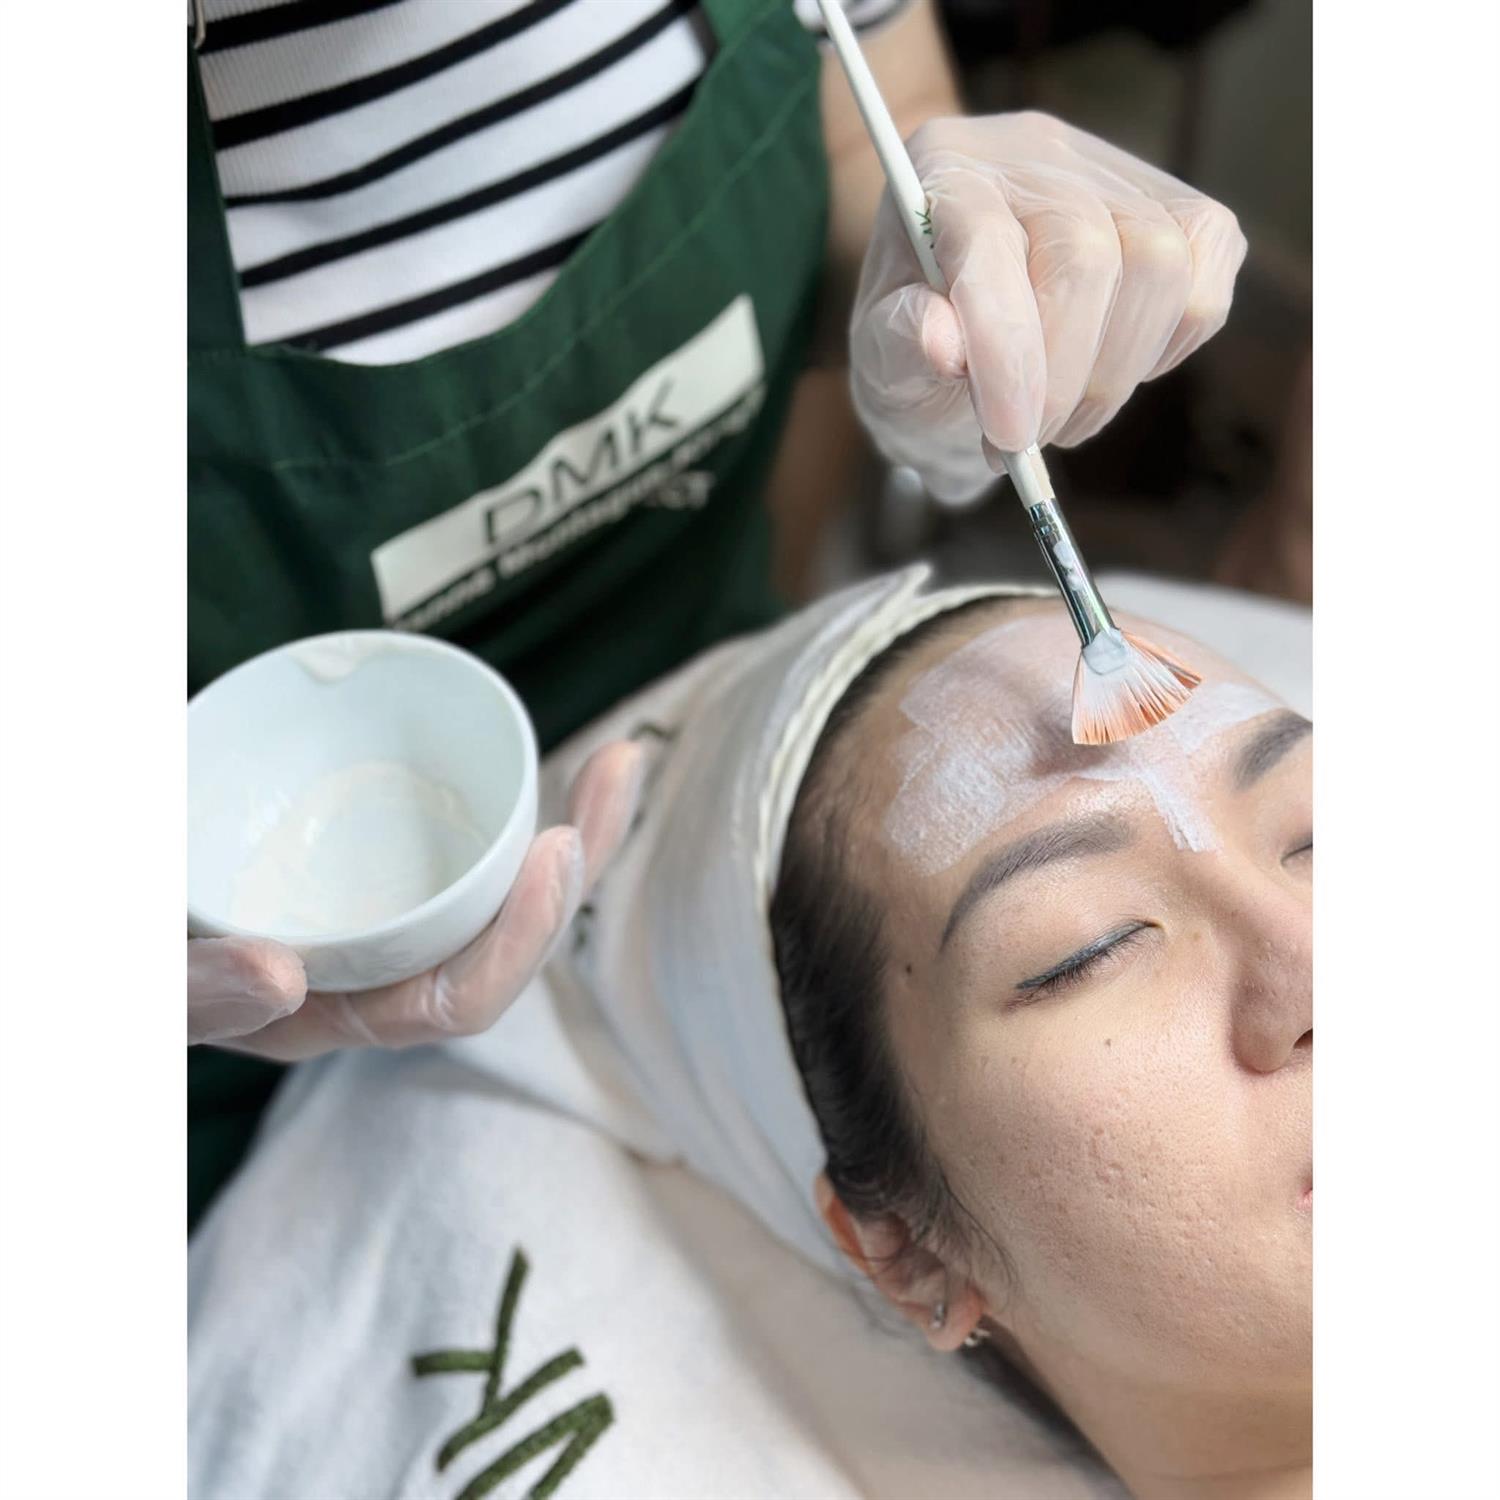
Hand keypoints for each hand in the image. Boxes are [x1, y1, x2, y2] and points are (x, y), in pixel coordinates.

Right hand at [187, 741, 644, 1060]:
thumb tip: (281, 975)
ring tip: (620, 763)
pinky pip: (465, 853)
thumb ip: (189, 991)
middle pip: (501, 942)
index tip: (558, 845)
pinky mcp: (379, 871)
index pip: (453, 1001)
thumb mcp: (147, 976)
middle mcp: (373, 973)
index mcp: (333, 1013)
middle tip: (618, 773)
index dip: (520, 938)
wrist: (134, 893)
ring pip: (496, 895)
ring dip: (569, 833)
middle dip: (575, 870)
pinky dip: (512, 807)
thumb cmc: (145, 952)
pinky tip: (546, 757)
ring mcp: (383, 922)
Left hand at [850, 111, 1247, 500]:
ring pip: (1160, 265)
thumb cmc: (916, 346)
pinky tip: (1110, 370)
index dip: (1007, 349)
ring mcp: (1115, 172)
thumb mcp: (880, 356)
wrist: (958, 328)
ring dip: (1113, 373)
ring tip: (1061, 420)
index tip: (1009, 435)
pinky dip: (1168, 346)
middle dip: (1062, 378)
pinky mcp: (1179, 208)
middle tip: (1025, 440)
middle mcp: (1033, 153)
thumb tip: (943, 343)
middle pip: (1086, 257)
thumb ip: (901, 344)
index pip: (990, 247)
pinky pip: (1206, 277)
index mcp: (945, 172)